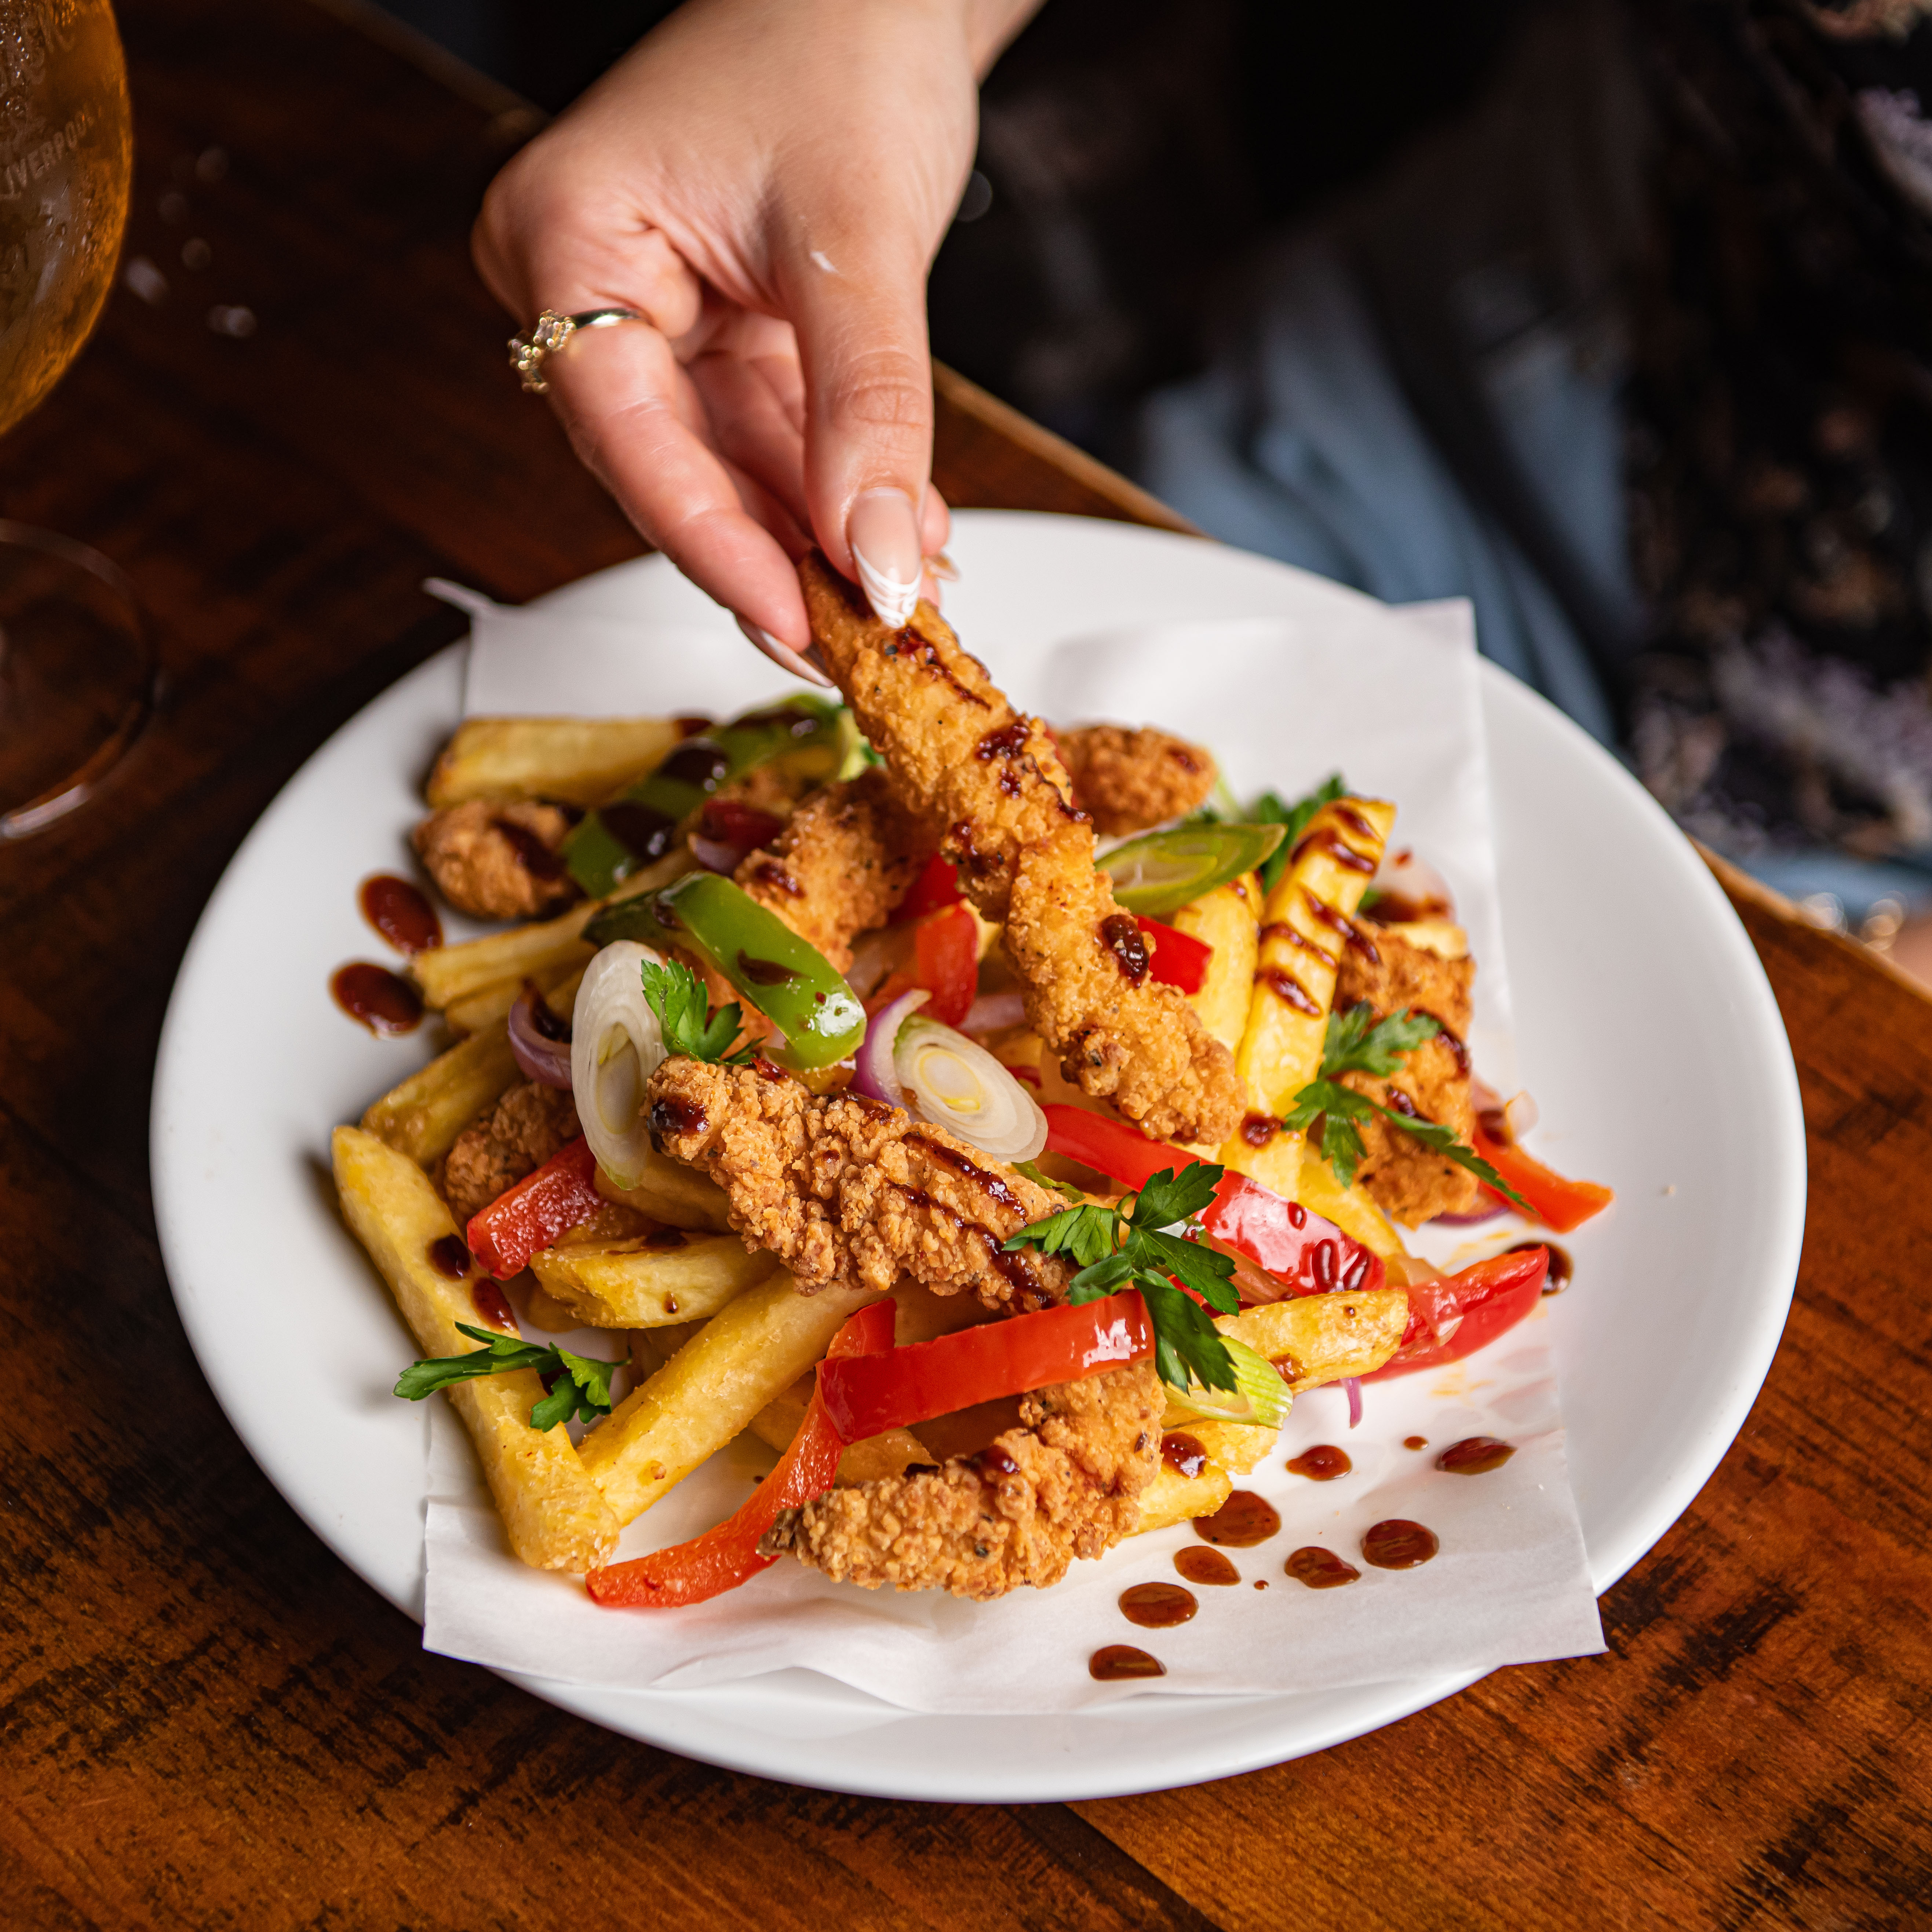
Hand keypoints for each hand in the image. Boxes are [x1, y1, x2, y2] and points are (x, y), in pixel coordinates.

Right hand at [474, 0, 1038, 680]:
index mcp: (564, 233)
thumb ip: (867, 409)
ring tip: (902, 596)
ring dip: (818, 540)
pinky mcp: (721, 335)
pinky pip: (771, 440)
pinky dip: (836, 492)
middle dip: (777, 559)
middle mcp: (590, 283)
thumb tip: (878, 562)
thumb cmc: (838, 39)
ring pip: (729, 470)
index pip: (627, 433)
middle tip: (861, 639)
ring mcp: (656, 314)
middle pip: (673, 468)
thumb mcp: (858, 237)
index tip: (793, 622)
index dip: (712, 545)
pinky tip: (898, 538)